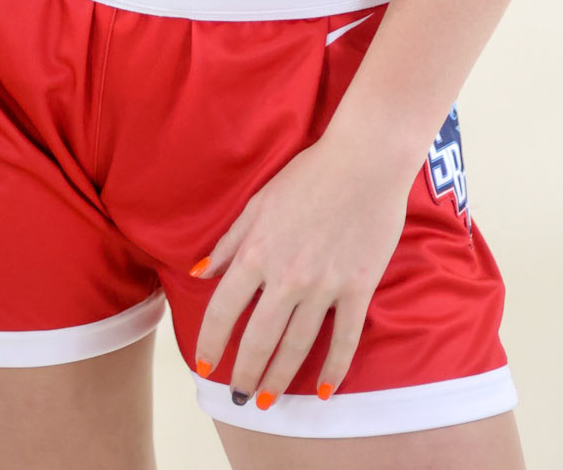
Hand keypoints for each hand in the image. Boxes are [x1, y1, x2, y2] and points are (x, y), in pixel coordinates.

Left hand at [192, 133, 412, 405]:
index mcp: (257, 253)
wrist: (364, 161)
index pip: (223, 310)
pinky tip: (323, 391)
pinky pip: (345, 338)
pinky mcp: (358, 288)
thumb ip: (229, 242)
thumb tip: (199, 272)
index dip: (210, 341)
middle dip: (244, 374)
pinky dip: (334, 369)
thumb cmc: (308, 175)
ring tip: (268, 402)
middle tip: (237, 398)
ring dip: (279, 378)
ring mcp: (324, 286)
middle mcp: (287, 276)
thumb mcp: (257, 202)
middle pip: (259, 339)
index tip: (203, 363)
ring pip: (297, 346)